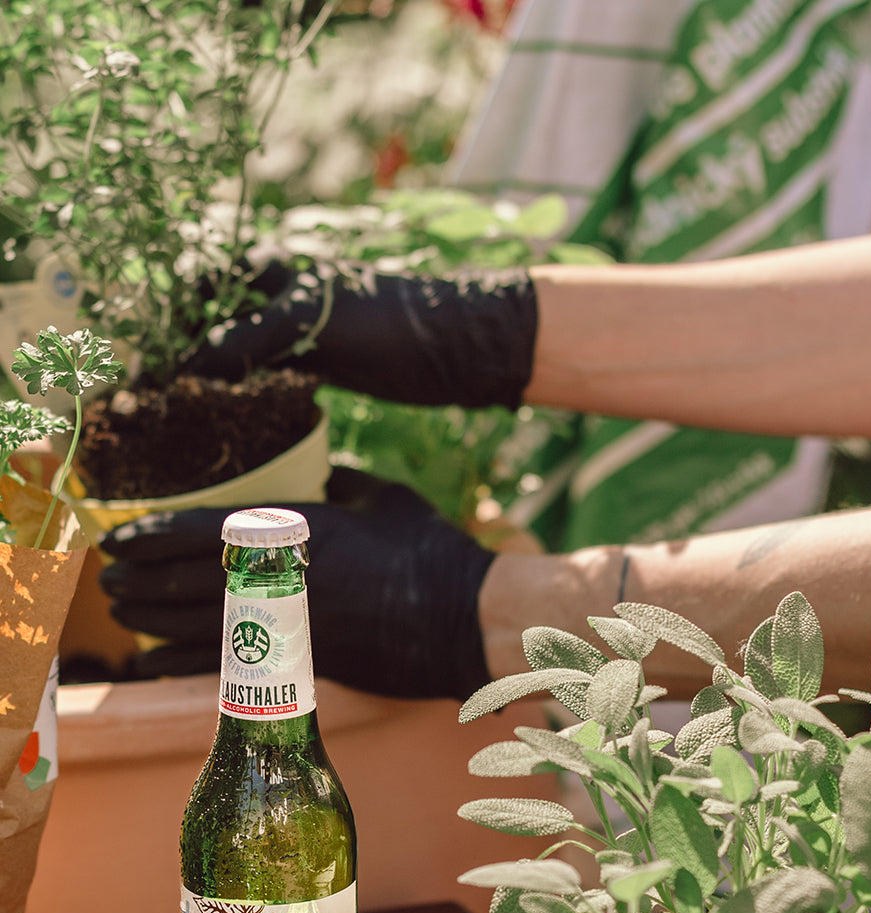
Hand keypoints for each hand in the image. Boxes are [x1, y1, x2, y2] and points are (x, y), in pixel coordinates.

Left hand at [97, 468, 495, 700]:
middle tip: (109, 576)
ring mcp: (285, 626)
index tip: (118, 535)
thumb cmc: (428, 551)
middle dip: (138, 579)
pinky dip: (179, 665)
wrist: (460, 619)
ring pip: (193, 625)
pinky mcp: (299, 661)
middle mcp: (277, 580)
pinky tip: (152, 662)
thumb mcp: (380, 496)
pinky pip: (222, 666)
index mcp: (293, 532)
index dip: (150, 533)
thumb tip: (311, 467)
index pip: (198, 531)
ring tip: (122, 611)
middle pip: (183, 582)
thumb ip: (336, 479)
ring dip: (148, 619)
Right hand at [183, 259, 537, 410]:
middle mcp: (281, 294)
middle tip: (157, 390)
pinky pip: (272, 377)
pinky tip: (232, 420)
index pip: (199, 286)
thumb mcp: (310, 324)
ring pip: (241, 350)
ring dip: (215, 377)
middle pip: (214, 317)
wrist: (464, 346)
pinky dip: (250, 395)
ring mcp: (303, 330)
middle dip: (184, 348)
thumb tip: (187, 368)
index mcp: (273, 268)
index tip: (140, 362)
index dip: (167, 320)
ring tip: (182, 410)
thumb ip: (247, 340)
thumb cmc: (391, 320)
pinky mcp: (324, 364)